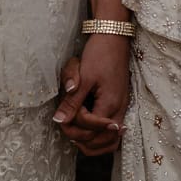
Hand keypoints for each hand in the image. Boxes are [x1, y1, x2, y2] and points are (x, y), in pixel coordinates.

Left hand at [52, 35, 130, 155]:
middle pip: (101, 141)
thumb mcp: (83, 77)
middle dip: (81, 138)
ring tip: (76, 135)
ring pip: (110, 141)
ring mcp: (122, 109)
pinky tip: (88, 131)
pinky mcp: (120, 105)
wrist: (114, 38)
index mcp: (109, 104)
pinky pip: (113, 133)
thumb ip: (72, 102)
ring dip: (92, 142)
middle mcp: (119, 110)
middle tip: (66, 127)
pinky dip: (101, 137)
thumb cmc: (98, 54)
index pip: (90, 129)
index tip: (64, 115)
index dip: (74, 125)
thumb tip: (59, 121)